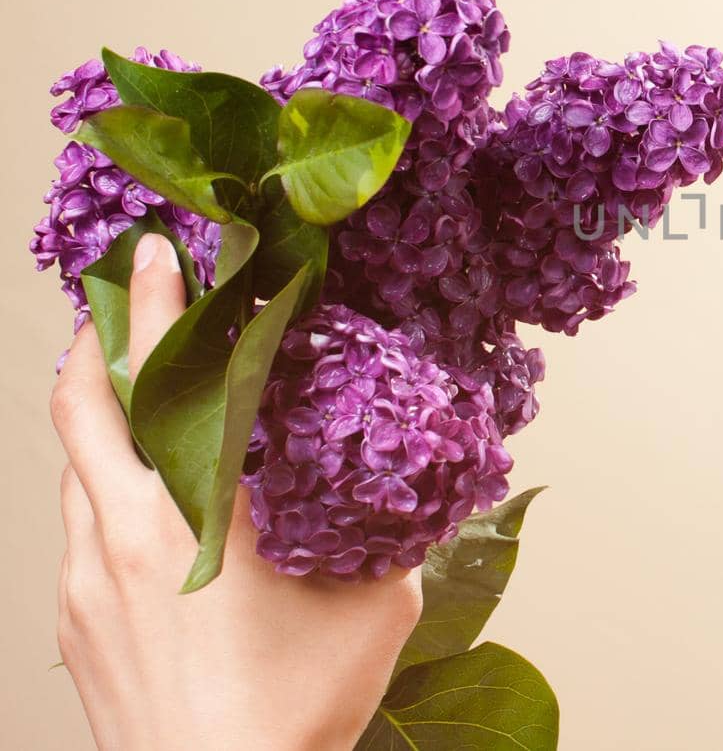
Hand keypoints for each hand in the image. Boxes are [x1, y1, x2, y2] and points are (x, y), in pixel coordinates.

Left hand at [52, 233, 423, 750]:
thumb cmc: (290, 713)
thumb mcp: (374, 609)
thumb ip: (388, 534)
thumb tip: (413, 483)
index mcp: (188, 521)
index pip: (156, 384)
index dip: (155, 308)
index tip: (159, 254)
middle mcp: (116, 539)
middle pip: (79, 409)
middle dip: (99, 342)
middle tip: (128, 297)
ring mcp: (82, 584)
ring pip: (74, 467)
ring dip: (100, 412)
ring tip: (139, 385)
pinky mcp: (73, 623)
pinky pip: (78, 523)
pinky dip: (104, 479)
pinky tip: (148, 493)